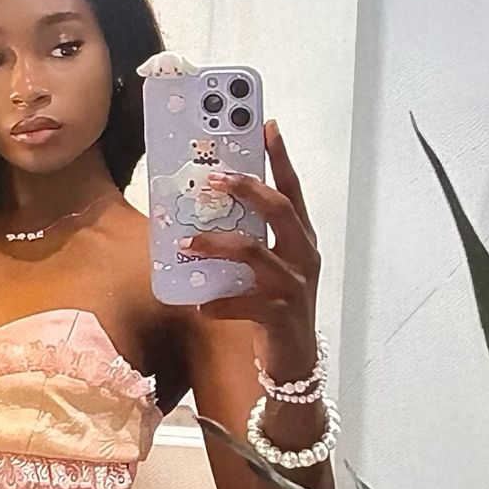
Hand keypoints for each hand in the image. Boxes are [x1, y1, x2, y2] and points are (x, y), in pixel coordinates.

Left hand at [179, 119, 320, 381]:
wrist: (294, 362)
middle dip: (246, 189)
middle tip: (213, 179)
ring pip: (253, 252)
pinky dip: (215, 302)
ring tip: (186, 243)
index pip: (292, 191)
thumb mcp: (268, 267)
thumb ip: (250, 239)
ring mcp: (293, 284)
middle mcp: (303, 256)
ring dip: (216, 244)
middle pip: (279, 210)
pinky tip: (197, 304)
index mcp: (301, 240)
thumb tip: (206, 211)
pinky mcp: (278, 313)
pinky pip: (241, 302)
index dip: (281, 158)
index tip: (268, 127)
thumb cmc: (275, 306)